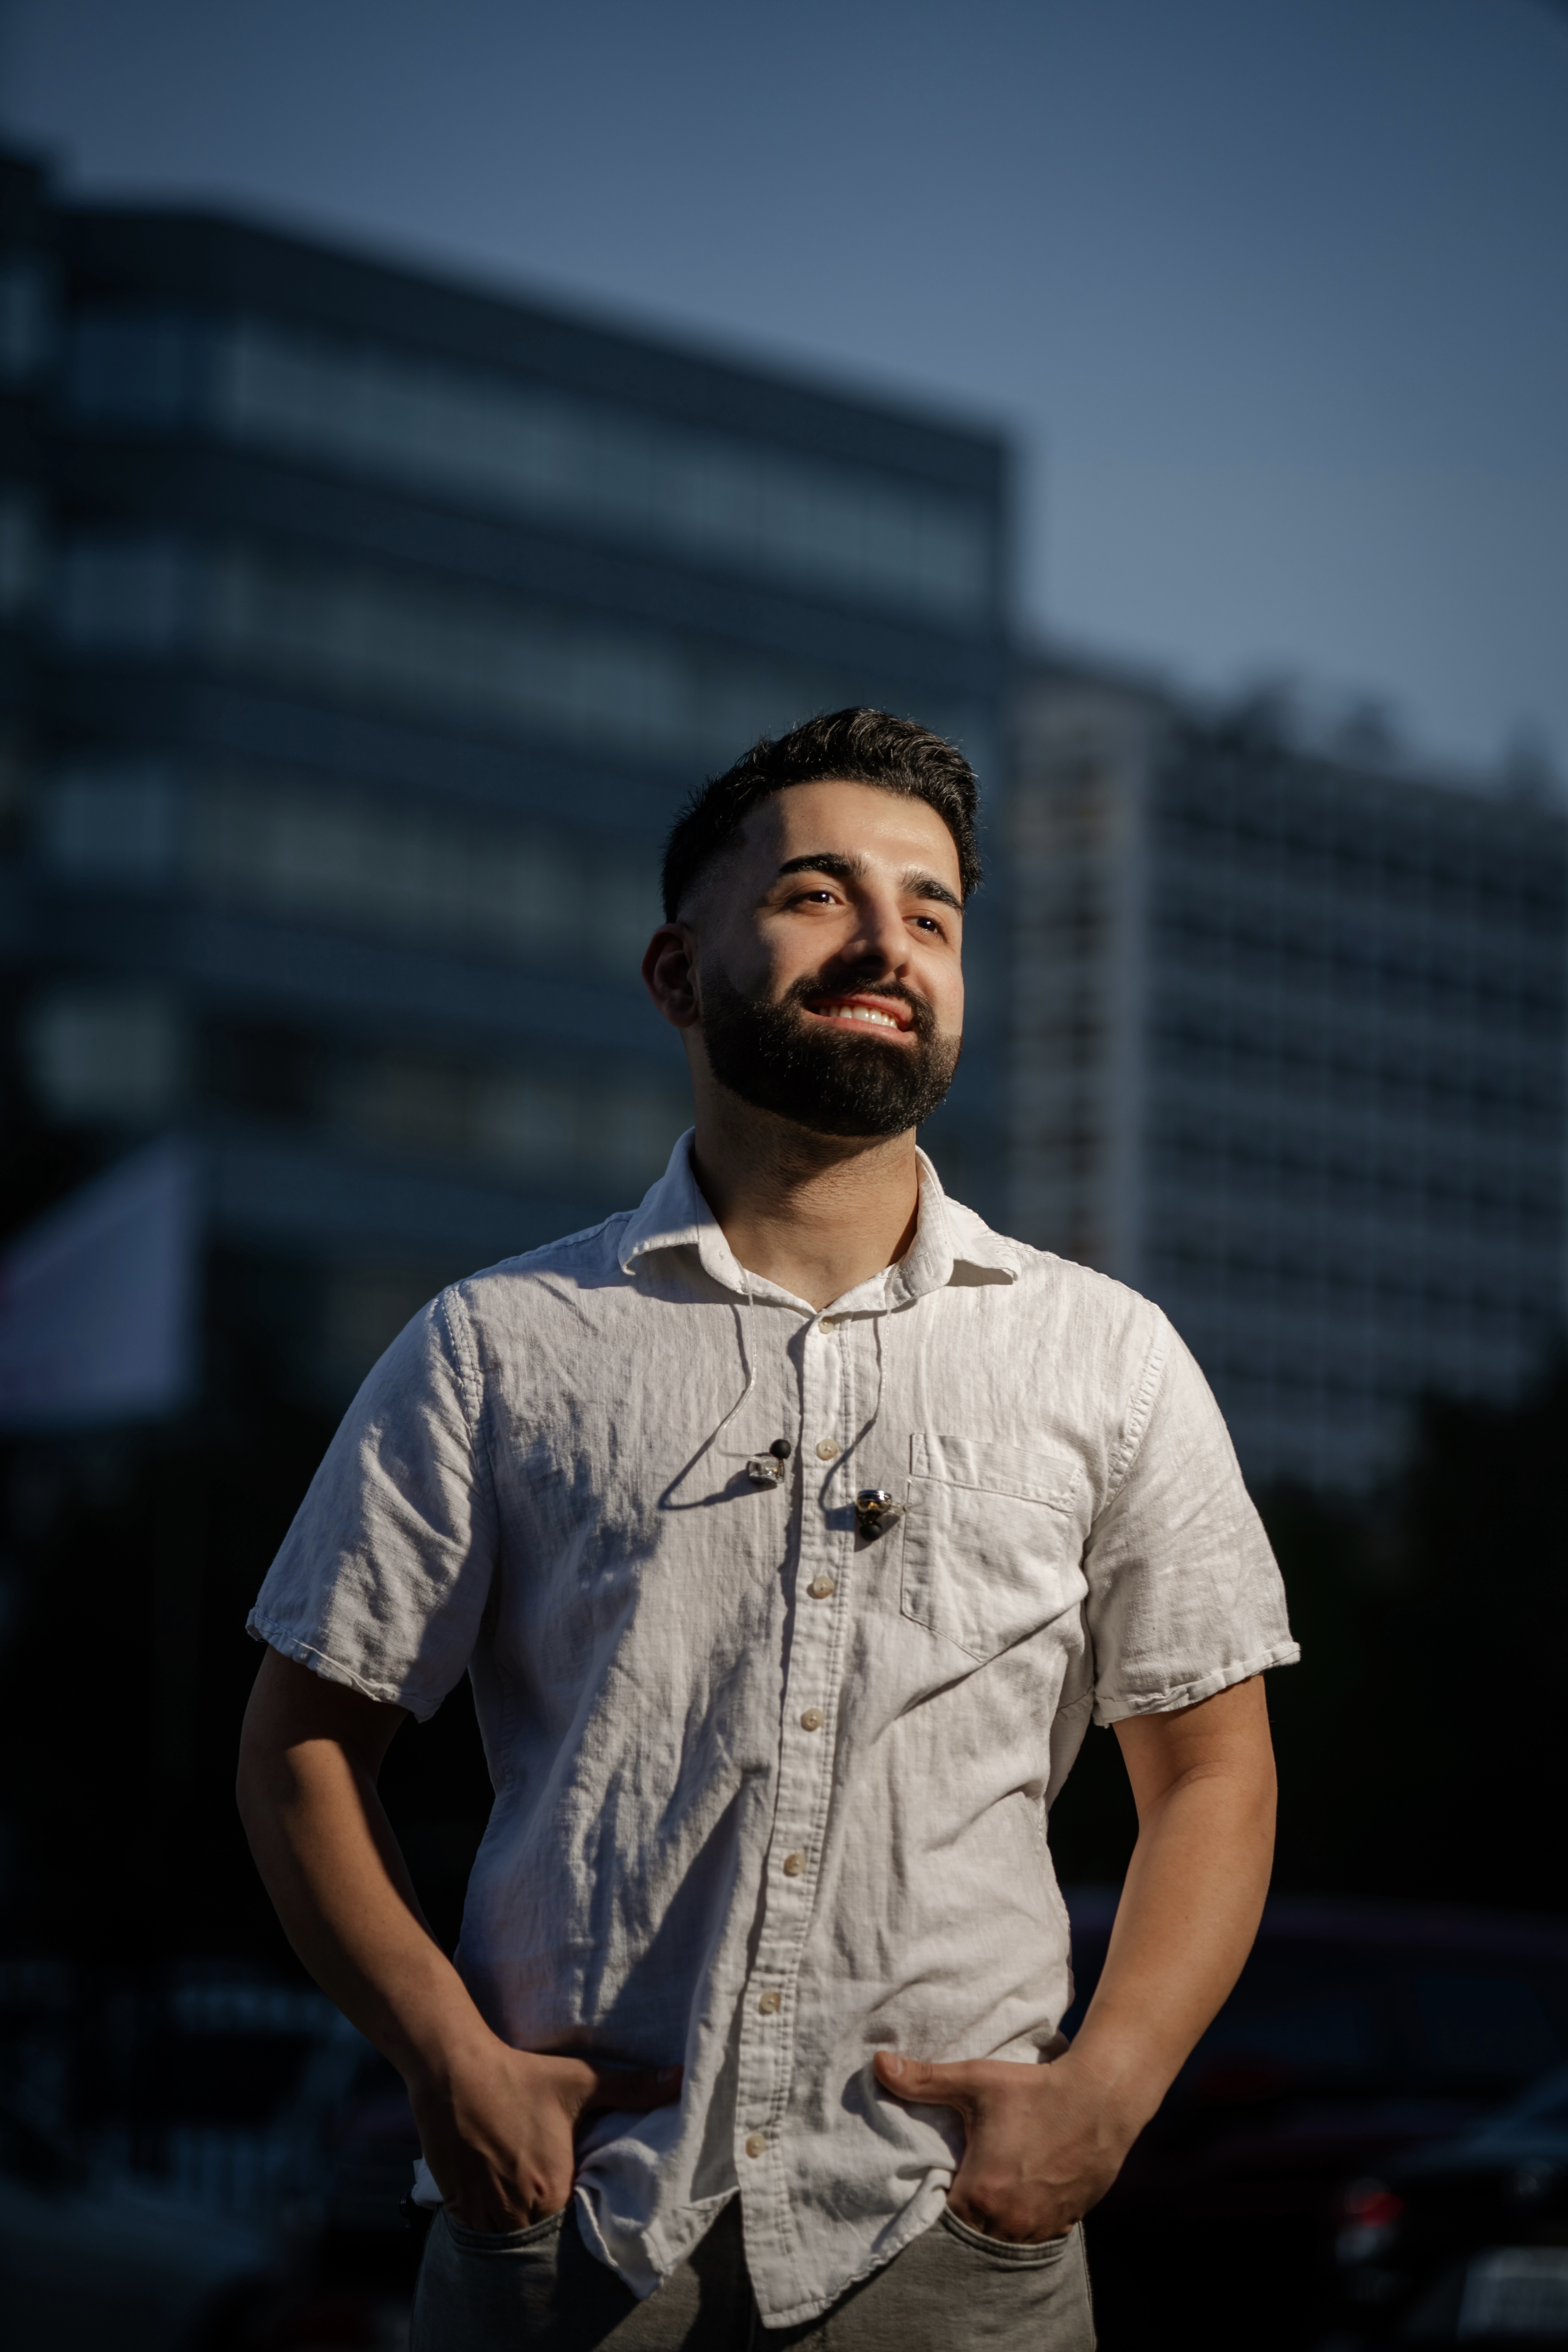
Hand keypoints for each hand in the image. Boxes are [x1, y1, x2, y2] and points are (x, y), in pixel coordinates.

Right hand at [410, 2035, 681, 2230]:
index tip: (575, 2207)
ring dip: (514, 2230)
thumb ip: (632, 2087)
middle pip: (537, 2239)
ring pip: (504, 2240)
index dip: (574, 2222)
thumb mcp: (581, 2080)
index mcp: (552, 2188)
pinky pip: (475, 2232)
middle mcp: (517, 2208)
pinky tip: (493, 2202)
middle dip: (544, 2231)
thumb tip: (679, 2078)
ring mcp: (482, 2209)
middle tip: (548, 2208)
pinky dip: (485, 2224)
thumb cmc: (521, 2076)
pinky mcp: (455, 2203)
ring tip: (522, 2209)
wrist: (456, 2072)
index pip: (570, 2230)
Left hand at [873, 2045, 1128, 2243]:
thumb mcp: (975, 2080)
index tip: (931, 2193)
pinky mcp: (1065, 2224)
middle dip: (962, 2223)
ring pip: (1003, 2245)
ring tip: (986, 2203)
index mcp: (981, 2192)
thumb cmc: (1034, 2088)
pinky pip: (1034, 2241)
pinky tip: (1017, 2205)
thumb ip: (923, 2080)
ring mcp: (1040, 2227)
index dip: (933, 2210)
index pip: (941, 2224)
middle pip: (971, 2239)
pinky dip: (1022, 2229)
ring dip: (992, 2229)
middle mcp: (1010, 2221)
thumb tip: (877, 2063)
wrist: (1101, 2098)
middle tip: (956, 2197)